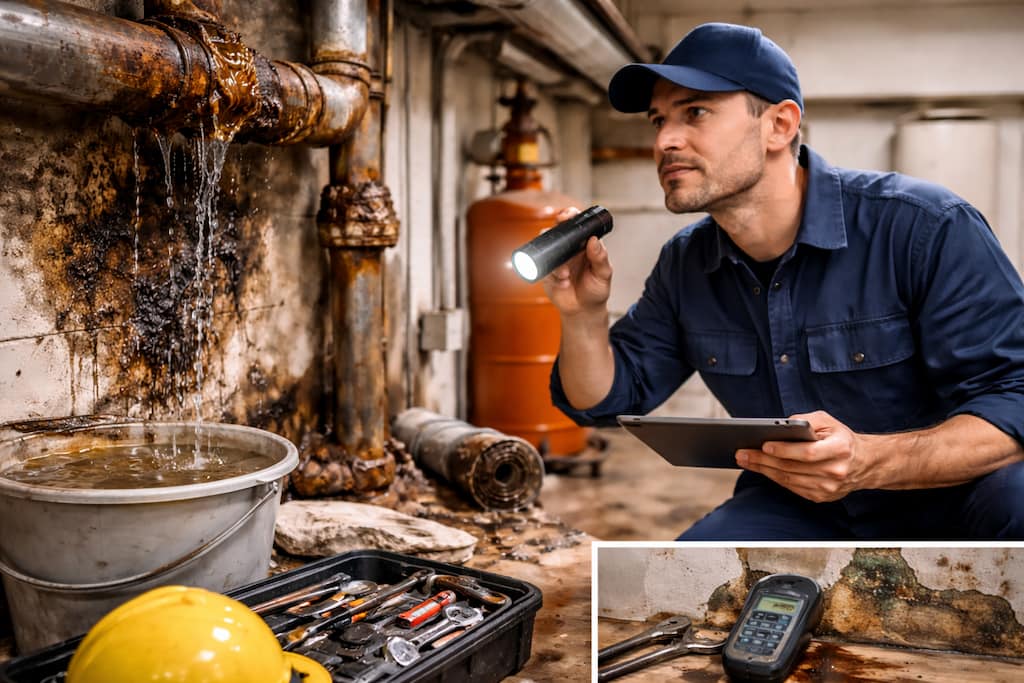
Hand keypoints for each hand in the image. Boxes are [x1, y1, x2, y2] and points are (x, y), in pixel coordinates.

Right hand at [541, 208, 612, 317]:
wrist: (583, 311)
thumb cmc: (596, 290)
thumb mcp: (603, 274)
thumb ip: (600, 258)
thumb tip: (594, 240)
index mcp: (583, 245)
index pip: (576, 225)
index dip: (570, 216)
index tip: (569, 215)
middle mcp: (567, 250)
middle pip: (556, 231)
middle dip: (555, 229)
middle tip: (559, 236)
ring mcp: (556, 260)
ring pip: (547, 249)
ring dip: (555, 262)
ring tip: (565, 275)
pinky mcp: (546, 273)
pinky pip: (544, 269)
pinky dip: (553, 276)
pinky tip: (563, 284)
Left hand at [735, 410, 874, 502]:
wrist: (864, 463)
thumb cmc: (841, 438)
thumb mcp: (827, 421)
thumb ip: (804, 420)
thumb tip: (778, 425)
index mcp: (840, 448)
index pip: (807, 452)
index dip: (784, 450)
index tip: (763, 445)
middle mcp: (835, 470)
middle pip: (792, 467)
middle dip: (763, 460)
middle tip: (742, 452)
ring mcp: (828, 488)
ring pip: (788, 479)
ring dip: (763, 470)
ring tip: (745, 459)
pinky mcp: (821, 497)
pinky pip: (791, 487)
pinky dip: (774, 478)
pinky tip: (761, 468)